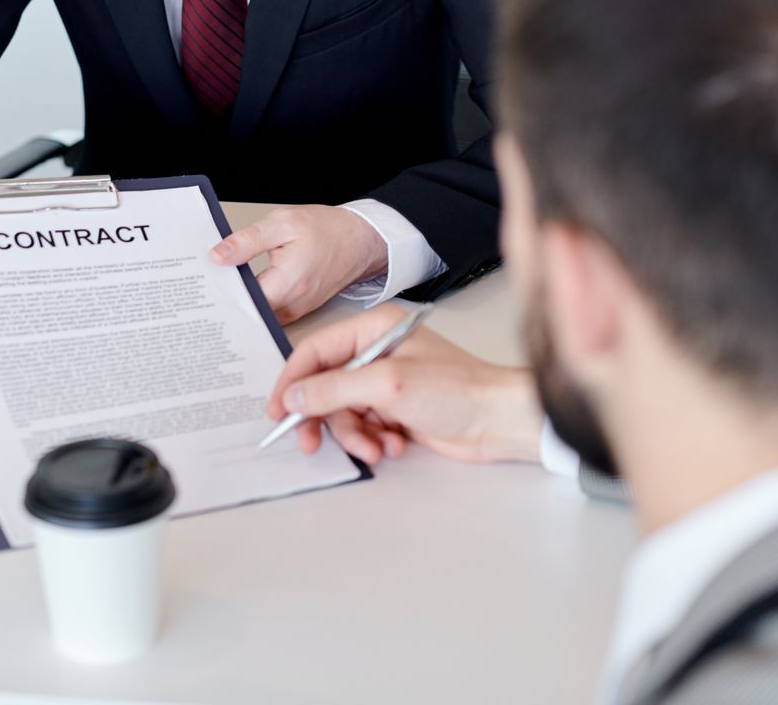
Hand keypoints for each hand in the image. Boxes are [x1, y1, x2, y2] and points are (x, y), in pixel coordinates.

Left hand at [210, 205, 387, 323]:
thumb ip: (248, 241)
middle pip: (249, 312)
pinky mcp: (298, 309)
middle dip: (226, 300)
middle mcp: (293, 304)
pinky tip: (242, 287)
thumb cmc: (326, 230)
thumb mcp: (282, 223)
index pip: (244, 301)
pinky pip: (270, 311)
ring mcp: (297, 310)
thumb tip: (218, 256)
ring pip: (259, 314)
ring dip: (241, 301)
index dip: (221, 293)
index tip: (204, 283)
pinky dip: (255, 301)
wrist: (358, 240)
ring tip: (221, 283)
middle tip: (206, 284)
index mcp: (288, 284)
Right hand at [268, 306, 541, 466]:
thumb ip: (334, 389)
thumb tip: (294, 395)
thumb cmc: (457, 390)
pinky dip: (373, 440)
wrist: (499, 422)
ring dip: (354, 435)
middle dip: (321, 418)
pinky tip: (394, 446)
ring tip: (375, 448)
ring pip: (344, 413)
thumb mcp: (388, 385)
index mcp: (374, 329)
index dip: (292, 380)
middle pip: (325, 386)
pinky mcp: (396, 410)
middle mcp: (376, 352)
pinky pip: (364, 427)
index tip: (278, 410)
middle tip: (310, 443)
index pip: (315, 351)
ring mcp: (386, 383)